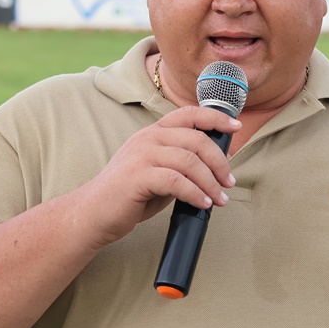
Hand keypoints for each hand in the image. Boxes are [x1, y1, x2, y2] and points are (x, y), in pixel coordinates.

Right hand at [78, 106, 240, 248]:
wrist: (94, 213)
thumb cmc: (130, 195)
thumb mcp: (159, 172)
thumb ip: (181, 164)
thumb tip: (215, 166)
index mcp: (153, 133)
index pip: (188, 114)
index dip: (215, 118)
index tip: (235, 127)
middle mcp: (147, 138)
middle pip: (196, 139)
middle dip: (219, 161)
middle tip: (229, 181)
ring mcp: (141, 155)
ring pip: (189, 161)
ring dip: (210, 181)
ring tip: (219, 199)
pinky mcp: (137, 176)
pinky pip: (176, 181)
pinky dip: (195, 193)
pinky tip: (202, 204)